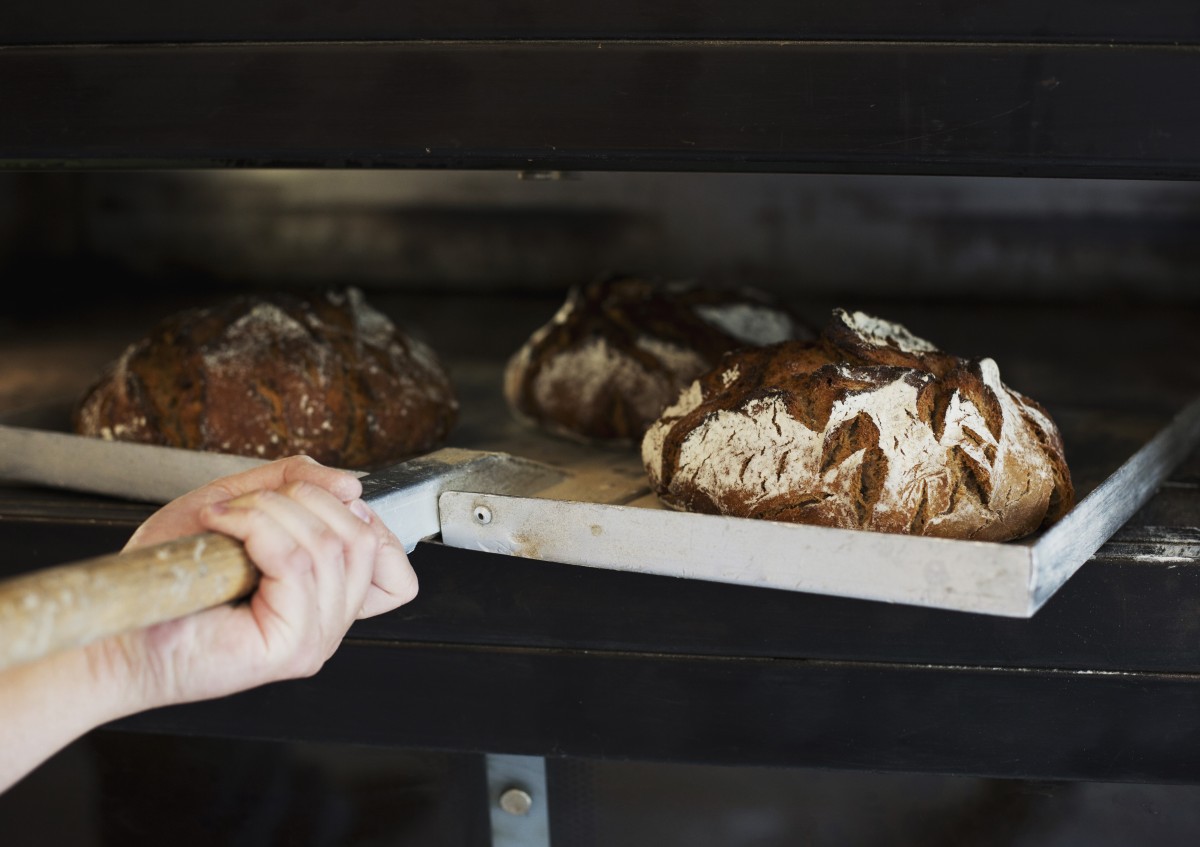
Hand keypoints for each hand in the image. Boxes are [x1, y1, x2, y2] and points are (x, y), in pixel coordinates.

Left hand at [91, 455, 417, 710]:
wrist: (124, 627)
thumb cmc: (171, 579)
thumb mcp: (241, 504)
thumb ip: (296, 484)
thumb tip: (352, 483)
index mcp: (329, 600)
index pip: (397, 569)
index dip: (366, 520)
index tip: (315, 502)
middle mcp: (331, 625)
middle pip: (364, 540)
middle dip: (304, 500)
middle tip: (246, 506)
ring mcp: (316, 640)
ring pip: (329, 546)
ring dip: (270, 512)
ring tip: (225, 520)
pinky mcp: (292, 647)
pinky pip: (296, 563)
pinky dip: (257, 529)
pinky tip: (225, 531)